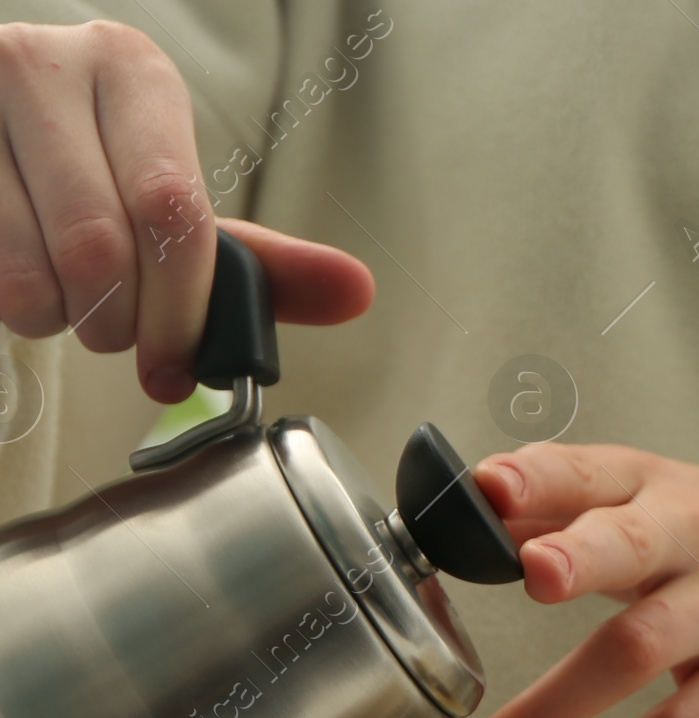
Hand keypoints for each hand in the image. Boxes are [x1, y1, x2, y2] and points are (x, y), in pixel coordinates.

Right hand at [0, 20, 371, 399]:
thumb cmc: (91, 180)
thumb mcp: (175, 210)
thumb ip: (260, 262)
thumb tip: (355, 292)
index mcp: (132, 71)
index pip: (172, 209)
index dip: (179, 309)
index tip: (175, 363)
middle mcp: (50, 64)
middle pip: (102, 248)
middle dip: (118, 324)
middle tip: (116, 329)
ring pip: (38, 270)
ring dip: (61, 319)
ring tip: (66, 295)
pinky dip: (16, 305)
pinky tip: (26, 276)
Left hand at [452, 445, 698, 717]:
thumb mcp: (674, 500)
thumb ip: (575, 510)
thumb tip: (471, 519)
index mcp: (662, 487)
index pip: (593, 471)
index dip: (538, 477)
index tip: (484, 490)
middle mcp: (697, 539)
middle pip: (633, 546)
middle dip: (579, 557)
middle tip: (532, 575)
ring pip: (639, 653)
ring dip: (553, 710)